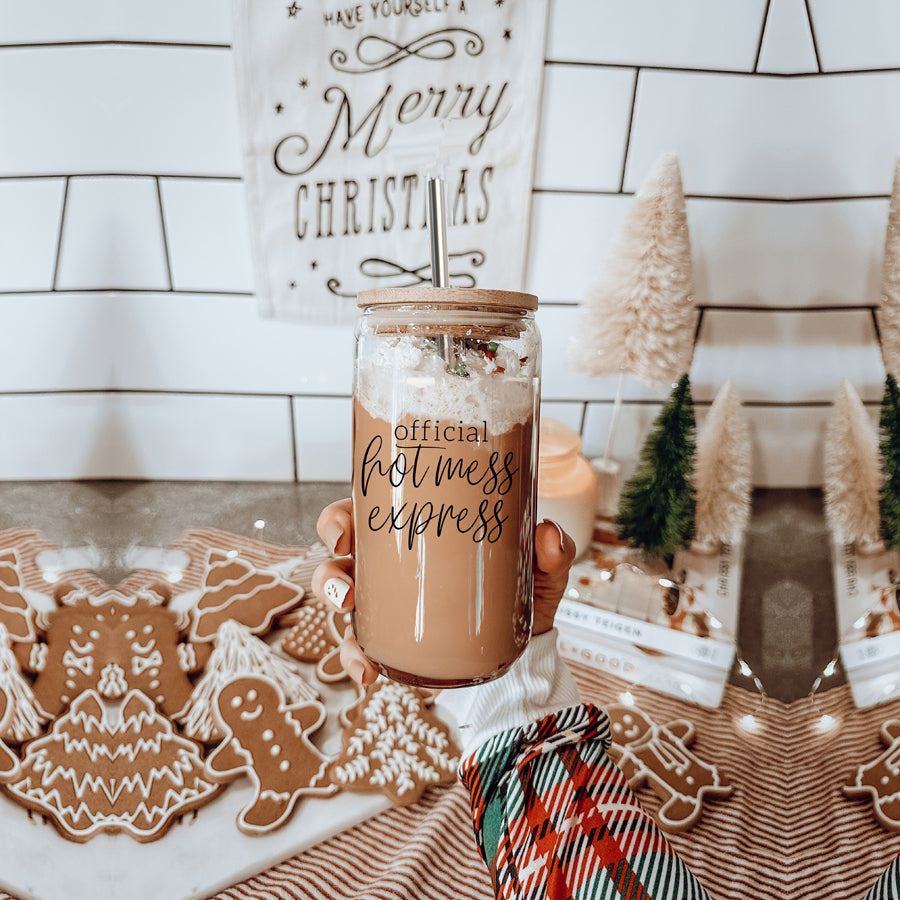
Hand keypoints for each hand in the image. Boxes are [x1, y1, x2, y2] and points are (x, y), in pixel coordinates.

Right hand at [312, 499, 575, 686]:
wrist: (523, 652)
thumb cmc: (518, 592)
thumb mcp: (538, 570)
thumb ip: (551, 551)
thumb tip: (548, 533)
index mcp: (414, 536)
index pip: (366, 514)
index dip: (341, 517)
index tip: (345, 528)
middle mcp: (390, 569)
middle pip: (339, 555)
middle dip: (329, 559)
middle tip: (342, 559)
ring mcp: (386, 609)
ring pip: (338, 598)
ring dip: (331, 600)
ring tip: (347, 609)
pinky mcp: (392, 646)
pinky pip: (359, 651)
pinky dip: (355, 660)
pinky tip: (367, 673)